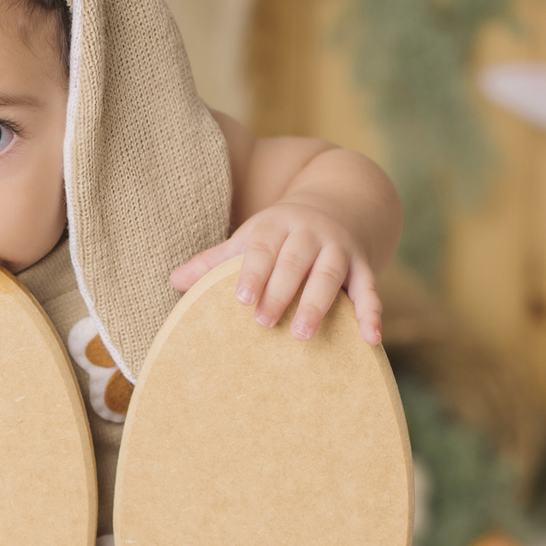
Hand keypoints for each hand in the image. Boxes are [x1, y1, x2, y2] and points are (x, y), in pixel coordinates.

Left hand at [170, 203, 382, 345]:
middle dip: (281, 291)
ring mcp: (339, 249)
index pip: (263, 247)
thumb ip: (214, 261)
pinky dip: (371, 314)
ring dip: (317, 303)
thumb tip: (174, 281)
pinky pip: (370, 290)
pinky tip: (370, 340)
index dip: (253, 271)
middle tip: (264, 323)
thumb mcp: (250, 238)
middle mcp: (310, 233)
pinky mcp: (363, 266)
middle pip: (295, 261)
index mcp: (277, 225)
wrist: (337, 205)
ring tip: (302, 334)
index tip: (242, 299)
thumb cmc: (280, 235)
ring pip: (330, 274)